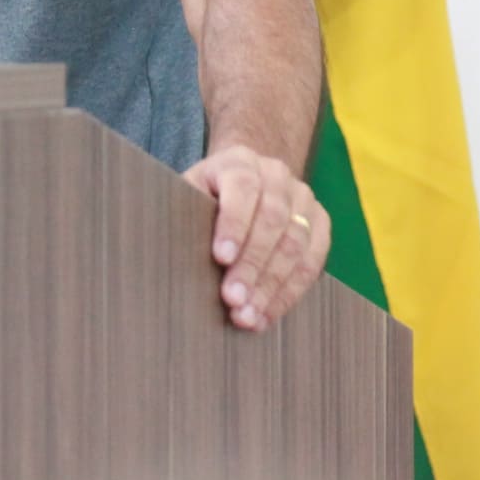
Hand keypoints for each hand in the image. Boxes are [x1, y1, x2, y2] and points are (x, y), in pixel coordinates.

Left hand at [183, 141, 328, 330]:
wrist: (247, 180)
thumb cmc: (207, 196)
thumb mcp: (189, 193)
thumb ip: (181, 212)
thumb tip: (159, 251)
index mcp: (241, 162)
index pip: (242, 188)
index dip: (234, 224)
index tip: (221, 257)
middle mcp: (277, 175)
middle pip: (272, 220)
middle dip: (252, 265)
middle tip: (233, 300)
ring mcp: (304, 198)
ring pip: (296, 244)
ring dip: (272, 286)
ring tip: (248, 317)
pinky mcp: (320, 224)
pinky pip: (312, 262)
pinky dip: (290, 292)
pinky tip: (267, 315)